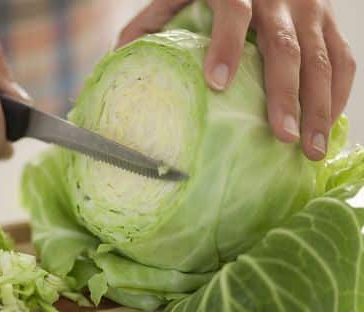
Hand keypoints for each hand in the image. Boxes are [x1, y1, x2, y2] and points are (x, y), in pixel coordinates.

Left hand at [118, 0, 355, 160]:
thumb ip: (149, 23)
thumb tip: (119, 62)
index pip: (233, 13)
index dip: (227, 46)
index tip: (217, 84)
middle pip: (285, 46)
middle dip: (285, 95)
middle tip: (282, 137)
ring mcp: (309, 8)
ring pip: (322, 58)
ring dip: (318, 106)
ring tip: (310, 149)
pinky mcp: (328, 22)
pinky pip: (342, 59)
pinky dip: (338, 94)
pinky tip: (327, 125)